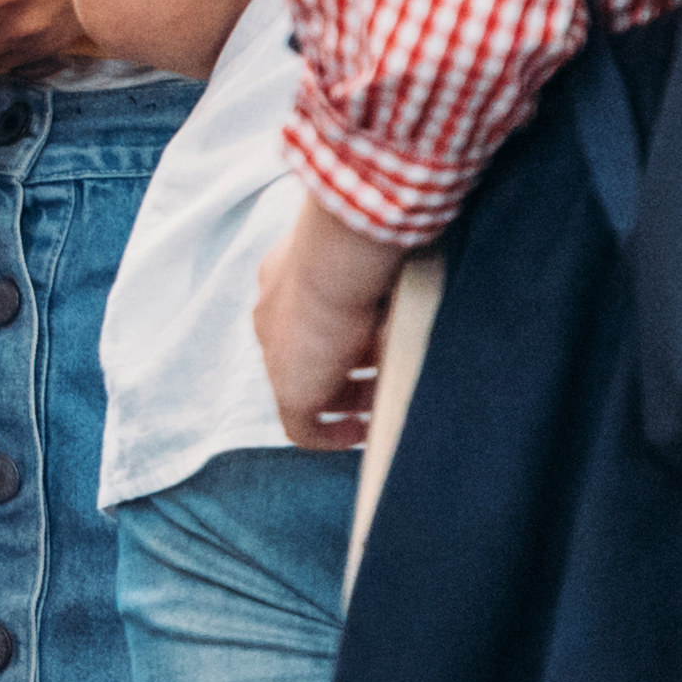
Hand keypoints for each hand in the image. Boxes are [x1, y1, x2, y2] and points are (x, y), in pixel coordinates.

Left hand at [260, 194, 405, 451]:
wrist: (335, 259)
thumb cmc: (361, 245)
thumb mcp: (366, 255)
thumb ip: (375, 265)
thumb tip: (409, 264)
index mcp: (283, 282)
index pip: (307, 317)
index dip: (339, 333)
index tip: (371, 344)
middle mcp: (272, 318)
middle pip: (308, 356)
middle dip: (346, 371)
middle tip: (381, 380)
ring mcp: (276, 357)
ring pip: (309, 389)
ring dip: (345, 398)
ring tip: (378, 405)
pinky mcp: (289, 393)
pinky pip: (303, 429)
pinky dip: (330, 435)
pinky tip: (360, 435)